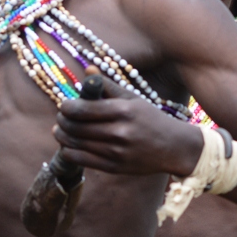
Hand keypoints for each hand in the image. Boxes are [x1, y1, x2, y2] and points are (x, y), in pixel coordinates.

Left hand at [54, 71, 202, 176]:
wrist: (174, 147)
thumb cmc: (152, 119)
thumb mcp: (133, 99)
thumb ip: (108, 85)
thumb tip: (88, 69)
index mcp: (124, 111)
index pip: (81, 109)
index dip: (67, 106)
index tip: (66, 104)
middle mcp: (119, 132)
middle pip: (74, 126)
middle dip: (62, 120)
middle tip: (63, 117)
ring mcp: (116, 152)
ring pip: (74, 144)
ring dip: (62, 135)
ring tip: (62, 129)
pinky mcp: (114, 167)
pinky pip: (80, 160)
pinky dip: (68, 151)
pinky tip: (70, 145)